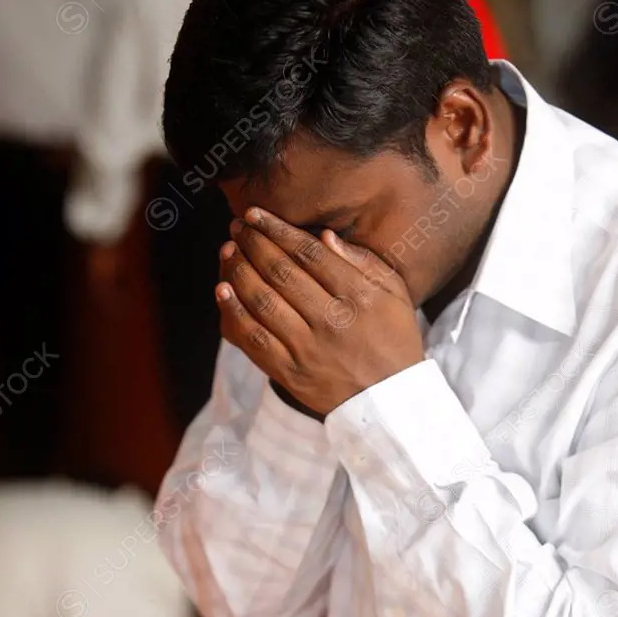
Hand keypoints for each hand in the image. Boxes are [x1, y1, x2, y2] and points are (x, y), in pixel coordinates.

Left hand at [216, 208, 423, 414]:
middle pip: (281, 272)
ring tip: (228, 251)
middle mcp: (331, 320)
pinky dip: (234, 312)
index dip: (277, 229)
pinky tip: (223, 290)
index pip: (308, 253)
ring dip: (239, 270)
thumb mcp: (395, 295)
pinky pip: (254, 339)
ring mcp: (308, 348)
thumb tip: (324, 236)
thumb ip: (364, 262)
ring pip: (263, 301)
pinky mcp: (290, 372)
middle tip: (237, 227)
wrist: (388, 402)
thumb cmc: (393, 340)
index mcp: (358, 296)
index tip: (255, 214)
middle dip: (253, 243)